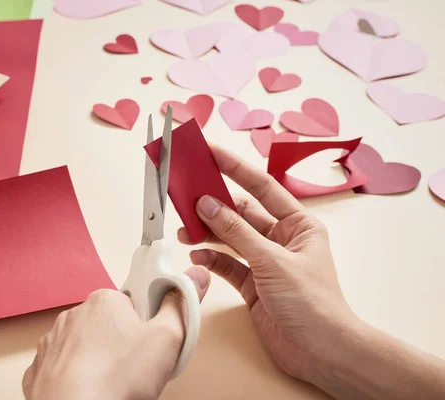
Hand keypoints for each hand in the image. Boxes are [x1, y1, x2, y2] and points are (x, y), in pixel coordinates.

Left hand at [22, 267, 209, 399]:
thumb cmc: (117, 379)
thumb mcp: (168, 338)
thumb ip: (182, 304)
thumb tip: (196, 276)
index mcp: (104, 300)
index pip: (133, 303)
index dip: (148, 324)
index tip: (153, 343)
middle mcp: (74, 314)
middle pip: (109, 323)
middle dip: (124, 342)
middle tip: (138, 368)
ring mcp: (54, 341)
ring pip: (86, 345)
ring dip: (100, 359)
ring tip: (114, 383)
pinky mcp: (41, 368)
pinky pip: (65, 366)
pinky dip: (78, 377)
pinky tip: (91, 390)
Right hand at [178, 143, 355, 382]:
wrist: (321, 352)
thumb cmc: (313, 303)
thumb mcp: (272, 261)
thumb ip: (237, 232)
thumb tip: (208, 204)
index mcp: (298, 224)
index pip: (262, 187)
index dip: (235, 168)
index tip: (211, 152)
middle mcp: (281, 239)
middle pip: (241, 213)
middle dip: (215, 205)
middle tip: (188, 192)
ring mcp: (265, 262)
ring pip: (230, 238)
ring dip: (208, 233)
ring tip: (185, 229)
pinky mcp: (252, 284)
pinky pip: (227, 263)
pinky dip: (211, 259)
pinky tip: (198, 256)